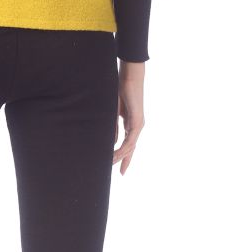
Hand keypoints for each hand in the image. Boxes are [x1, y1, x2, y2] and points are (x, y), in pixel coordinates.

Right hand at [113, 60, 145, 174]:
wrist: (130, 78)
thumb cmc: (121, 90)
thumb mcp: (114, 112)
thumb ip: (114, 126)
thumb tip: (111, 141)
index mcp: (131, 123)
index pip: (128, 143)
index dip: (124, 156)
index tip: (120, 168)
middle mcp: (136, 126)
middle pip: (131, 148)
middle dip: (124, 160)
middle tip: (120, 173)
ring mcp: (138, 125)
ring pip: (131, 146)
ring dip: (121, 156)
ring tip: (112, 164)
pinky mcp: (137, 122)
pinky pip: (131, 139)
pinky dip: (124, 147)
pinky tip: (117, 153)